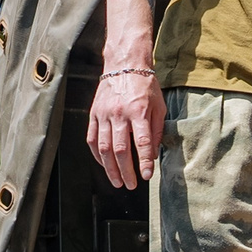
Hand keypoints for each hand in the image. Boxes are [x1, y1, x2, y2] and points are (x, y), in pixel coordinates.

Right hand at [86, 70, 164, 189]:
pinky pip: (92, 139)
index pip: (141, 143)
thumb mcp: (159, 106)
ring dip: (110, 168)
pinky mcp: (93, 114)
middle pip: (120, 149)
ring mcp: (104, 114)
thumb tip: (152, 155)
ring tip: (117, 181)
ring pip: (104, 147)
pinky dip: (97, 155)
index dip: (143, 162)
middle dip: (125, 171)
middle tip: (130, 185)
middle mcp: (119, 114)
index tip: (146, 176)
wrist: (124, 66)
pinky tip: (104, 165)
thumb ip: (156, 131)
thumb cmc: (146, 86)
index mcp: (139, 111)